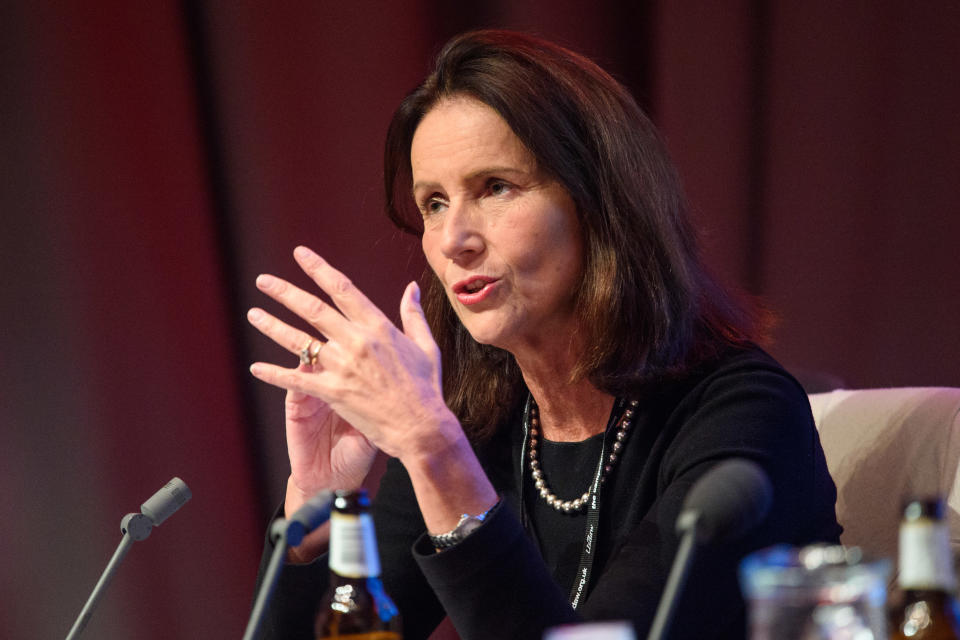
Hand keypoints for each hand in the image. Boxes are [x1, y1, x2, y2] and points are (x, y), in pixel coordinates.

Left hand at [248, 247, 457, 472]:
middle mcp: (358, 342)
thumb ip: (413, 314)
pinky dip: (274, 374)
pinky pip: (297, 380)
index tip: (300, 255)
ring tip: (253, 314)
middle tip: (263, 281)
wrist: (422, 429)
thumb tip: (411, 287)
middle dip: (285, 292)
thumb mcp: (425, 346)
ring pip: (299, 341)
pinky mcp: (334, 392)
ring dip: (272, 326)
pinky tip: (255, 368)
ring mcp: (343, 367)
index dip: (318, 269)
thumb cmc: (426, 388)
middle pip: (313, 309)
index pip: (342, 289)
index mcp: (379, 327)